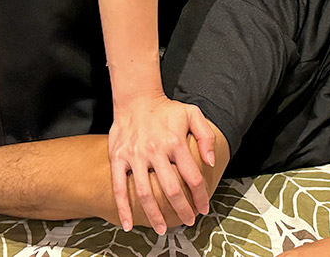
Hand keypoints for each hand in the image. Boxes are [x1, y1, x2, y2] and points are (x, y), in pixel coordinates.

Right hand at [108, 92, 215, 233]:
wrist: (136, 99)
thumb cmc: (166, 109)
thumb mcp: (193, 114)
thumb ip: (206, 136)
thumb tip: (210, 162)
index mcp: (175, 143)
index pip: (192, 176)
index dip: (200, 196)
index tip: (204, 208)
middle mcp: (156, 151)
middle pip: (171, 189)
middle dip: (182, 210)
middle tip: (187, 222)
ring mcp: (135, 156)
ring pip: (146, 193)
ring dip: (155, 214)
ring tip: (162, 229)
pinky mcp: (118, 158)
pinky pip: (119, 187)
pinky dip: (123, 207)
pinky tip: (128, 224)